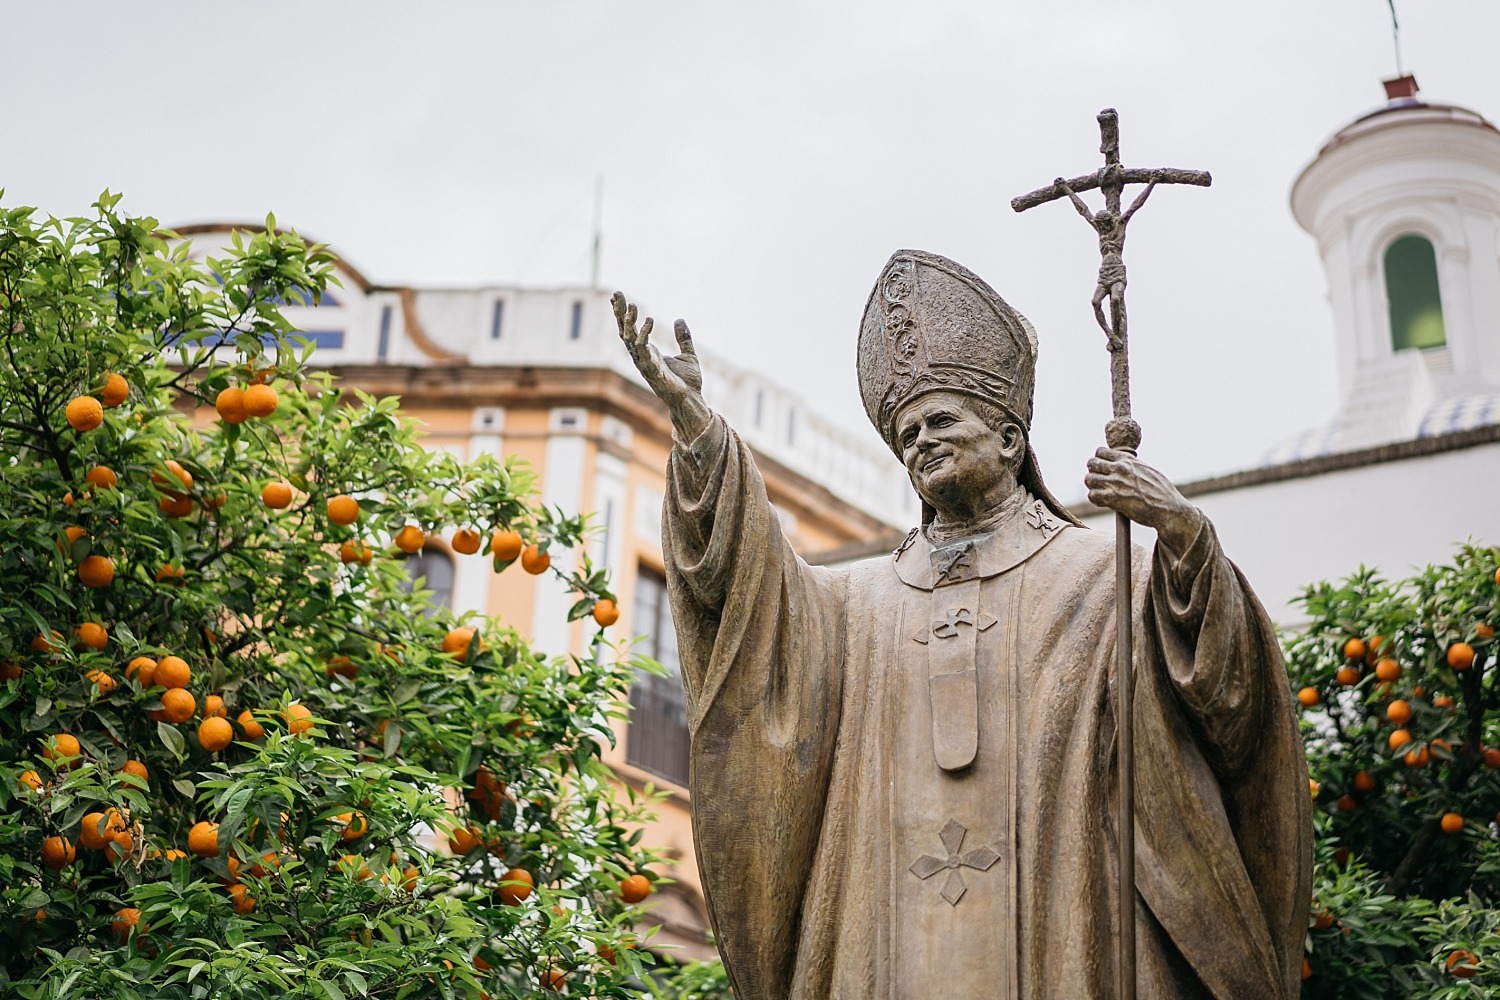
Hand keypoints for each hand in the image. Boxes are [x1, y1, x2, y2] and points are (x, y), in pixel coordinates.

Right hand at [612, 291, 709, 438]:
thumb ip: (683, 338)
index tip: (618, 296)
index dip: (623, 314)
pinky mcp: (652, 369)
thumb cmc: (688, 382)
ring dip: (629, 322)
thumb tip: (679, 319)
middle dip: (619, 313)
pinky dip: (644, 334)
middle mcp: (642, 357)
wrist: (692, 400)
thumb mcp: (688, 354)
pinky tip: (649, 319)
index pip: (630, 330)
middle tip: (617, 294)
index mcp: (648, 352)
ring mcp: (645, 363)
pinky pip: (644, 349)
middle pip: (624, 331)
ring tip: (633, 305)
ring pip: (630, 339)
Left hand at [1085, 448, 1202, 551]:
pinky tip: (1105, 502)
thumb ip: (1133, 466)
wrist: (1168, 509)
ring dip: (1093, 486)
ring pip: (1089, 479)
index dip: (1099, 460)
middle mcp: (1120, 468)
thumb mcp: (1149, 470)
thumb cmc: (1162, 492)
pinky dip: (1096, 499)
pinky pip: (1092, 495)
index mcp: (1128, 460)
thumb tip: (1125, 463)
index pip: (1100, 451)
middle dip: (1094, 472)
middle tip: (1101, 481)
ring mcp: (1115, 483)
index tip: (1104, 468)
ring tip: (1102, 492)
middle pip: (1091, 463)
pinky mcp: (1113, 499)